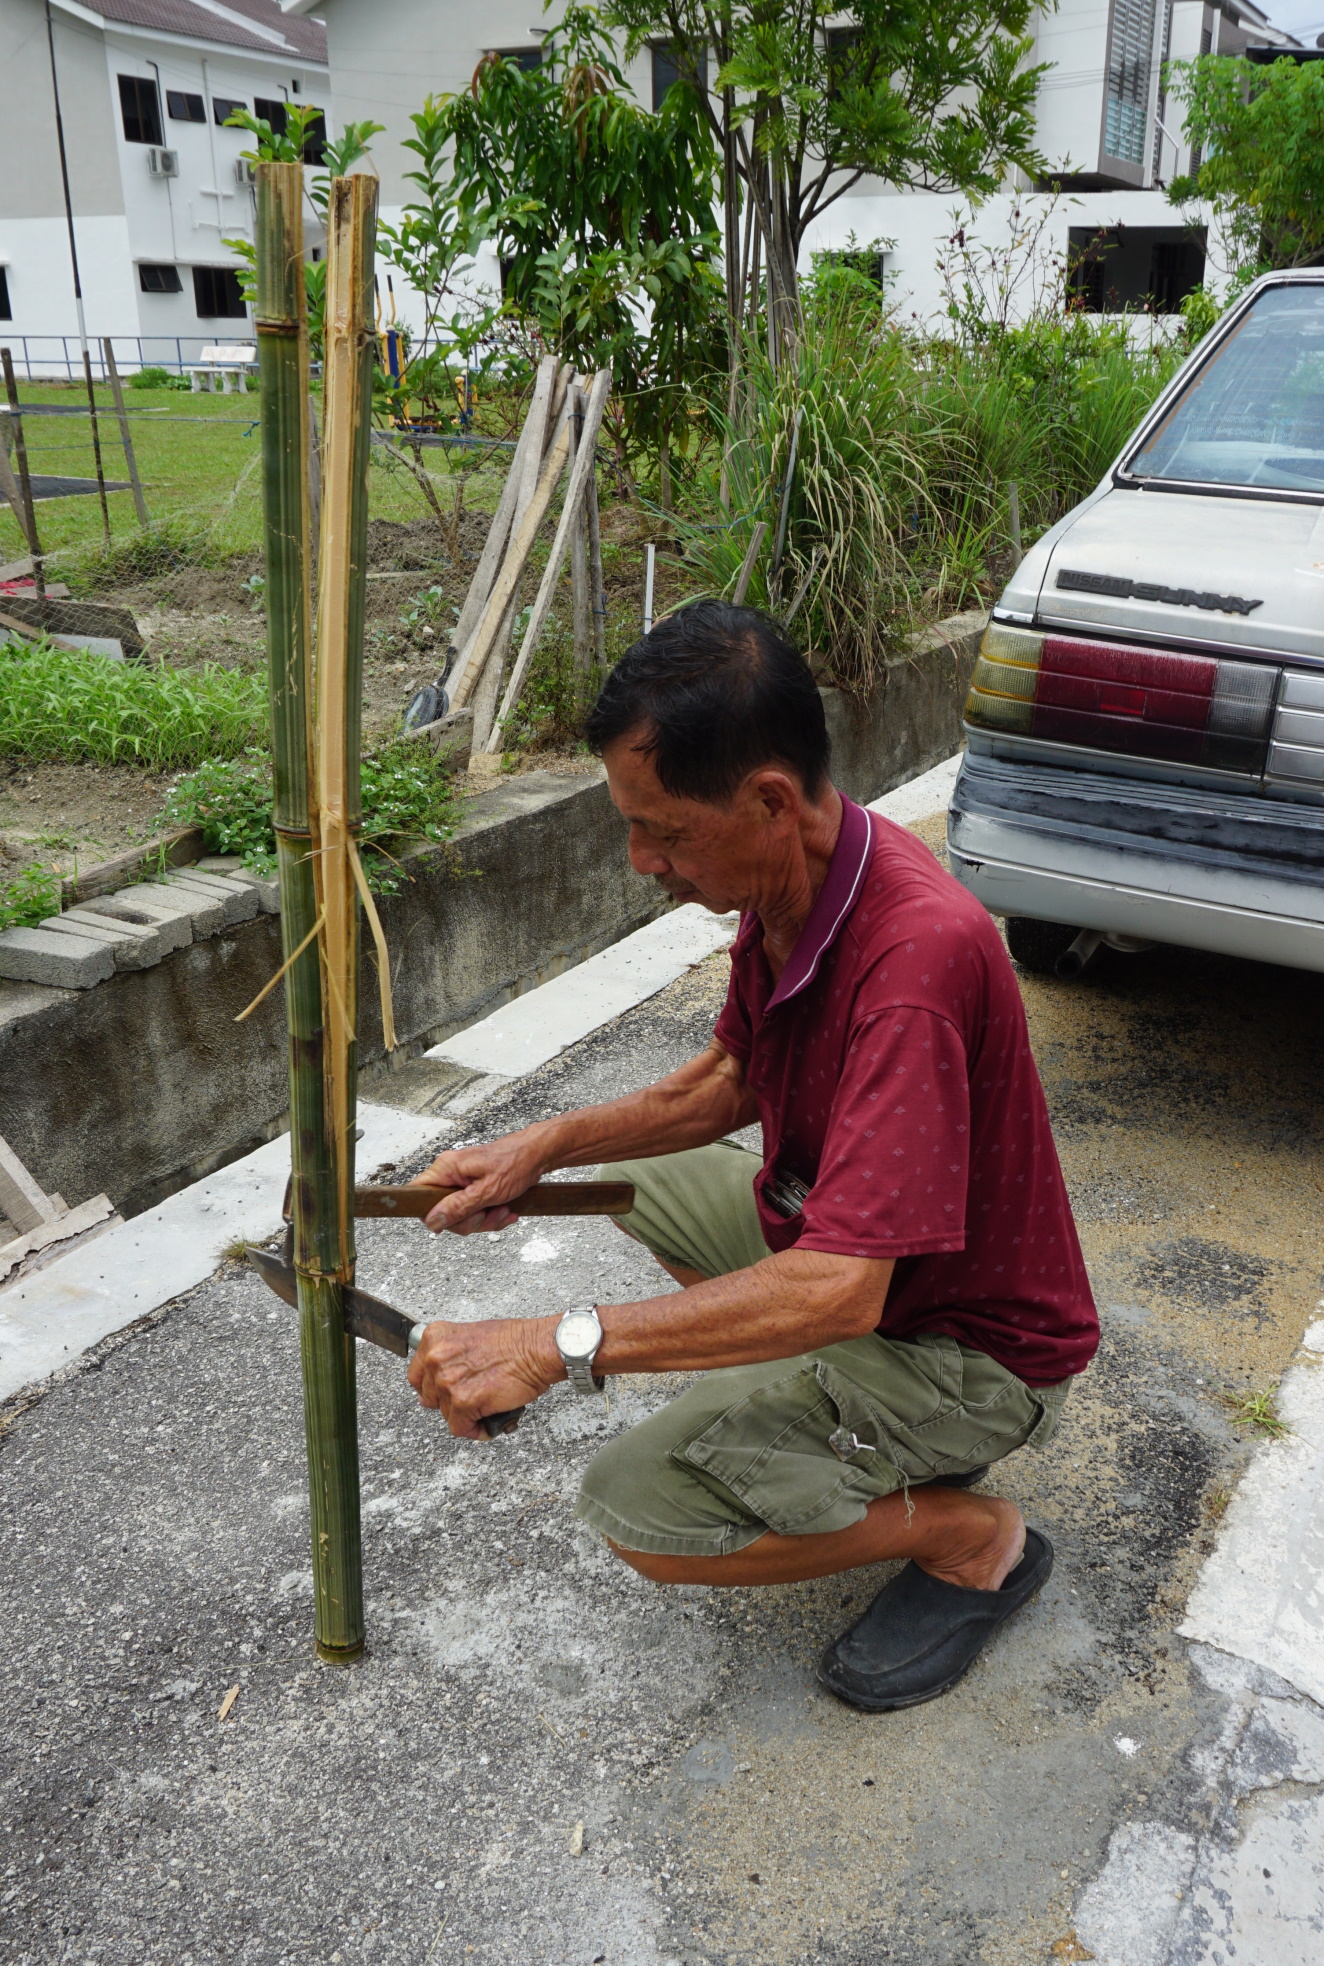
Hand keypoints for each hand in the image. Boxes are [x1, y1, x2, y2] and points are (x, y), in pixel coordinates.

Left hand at [407, 1315, 560, 1437]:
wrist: (537, 1348)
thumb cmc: (514, 1341)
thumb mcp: (469, 1337)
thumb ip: (448, 1357)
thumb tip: (433, 1385)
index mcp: (434, 1338)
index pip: (417, 1375)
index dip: (433, 1387)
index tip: (445, 1391)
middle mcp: (436, 1358)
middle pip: (430, 1397)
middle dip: (450, 1401)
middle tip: (473, 1396)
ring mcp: (448, 1381)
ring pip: (446, 1414)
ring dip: (465, 1415)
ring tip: (486, 1405)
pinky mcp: (464, 1402)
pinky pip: (461, 1428)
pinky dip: (475, 1430)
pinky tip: (488, 1420)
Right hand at [413, 1131, 550, 1236]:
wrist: (538, 1154)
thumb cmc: (516, 1163)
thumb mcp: (487, 1191)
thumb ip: (457, 1207)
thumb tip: (432, 1220)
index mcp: (447, 1168)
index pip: (418, 1194)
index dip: (430, 1214)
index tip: (453, 1221)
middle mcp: (451, 1174)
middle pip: (443, 1212)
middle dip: (469, 1221)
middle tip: (488, 1215)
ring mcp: (462, 1182)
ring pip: (461, 1215)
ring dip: (485, 1220)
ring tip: (503, 1211)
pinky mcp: (474, 1189)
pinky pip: (474, 1211)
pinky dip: (491, 1216)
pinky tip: (506, 1211)